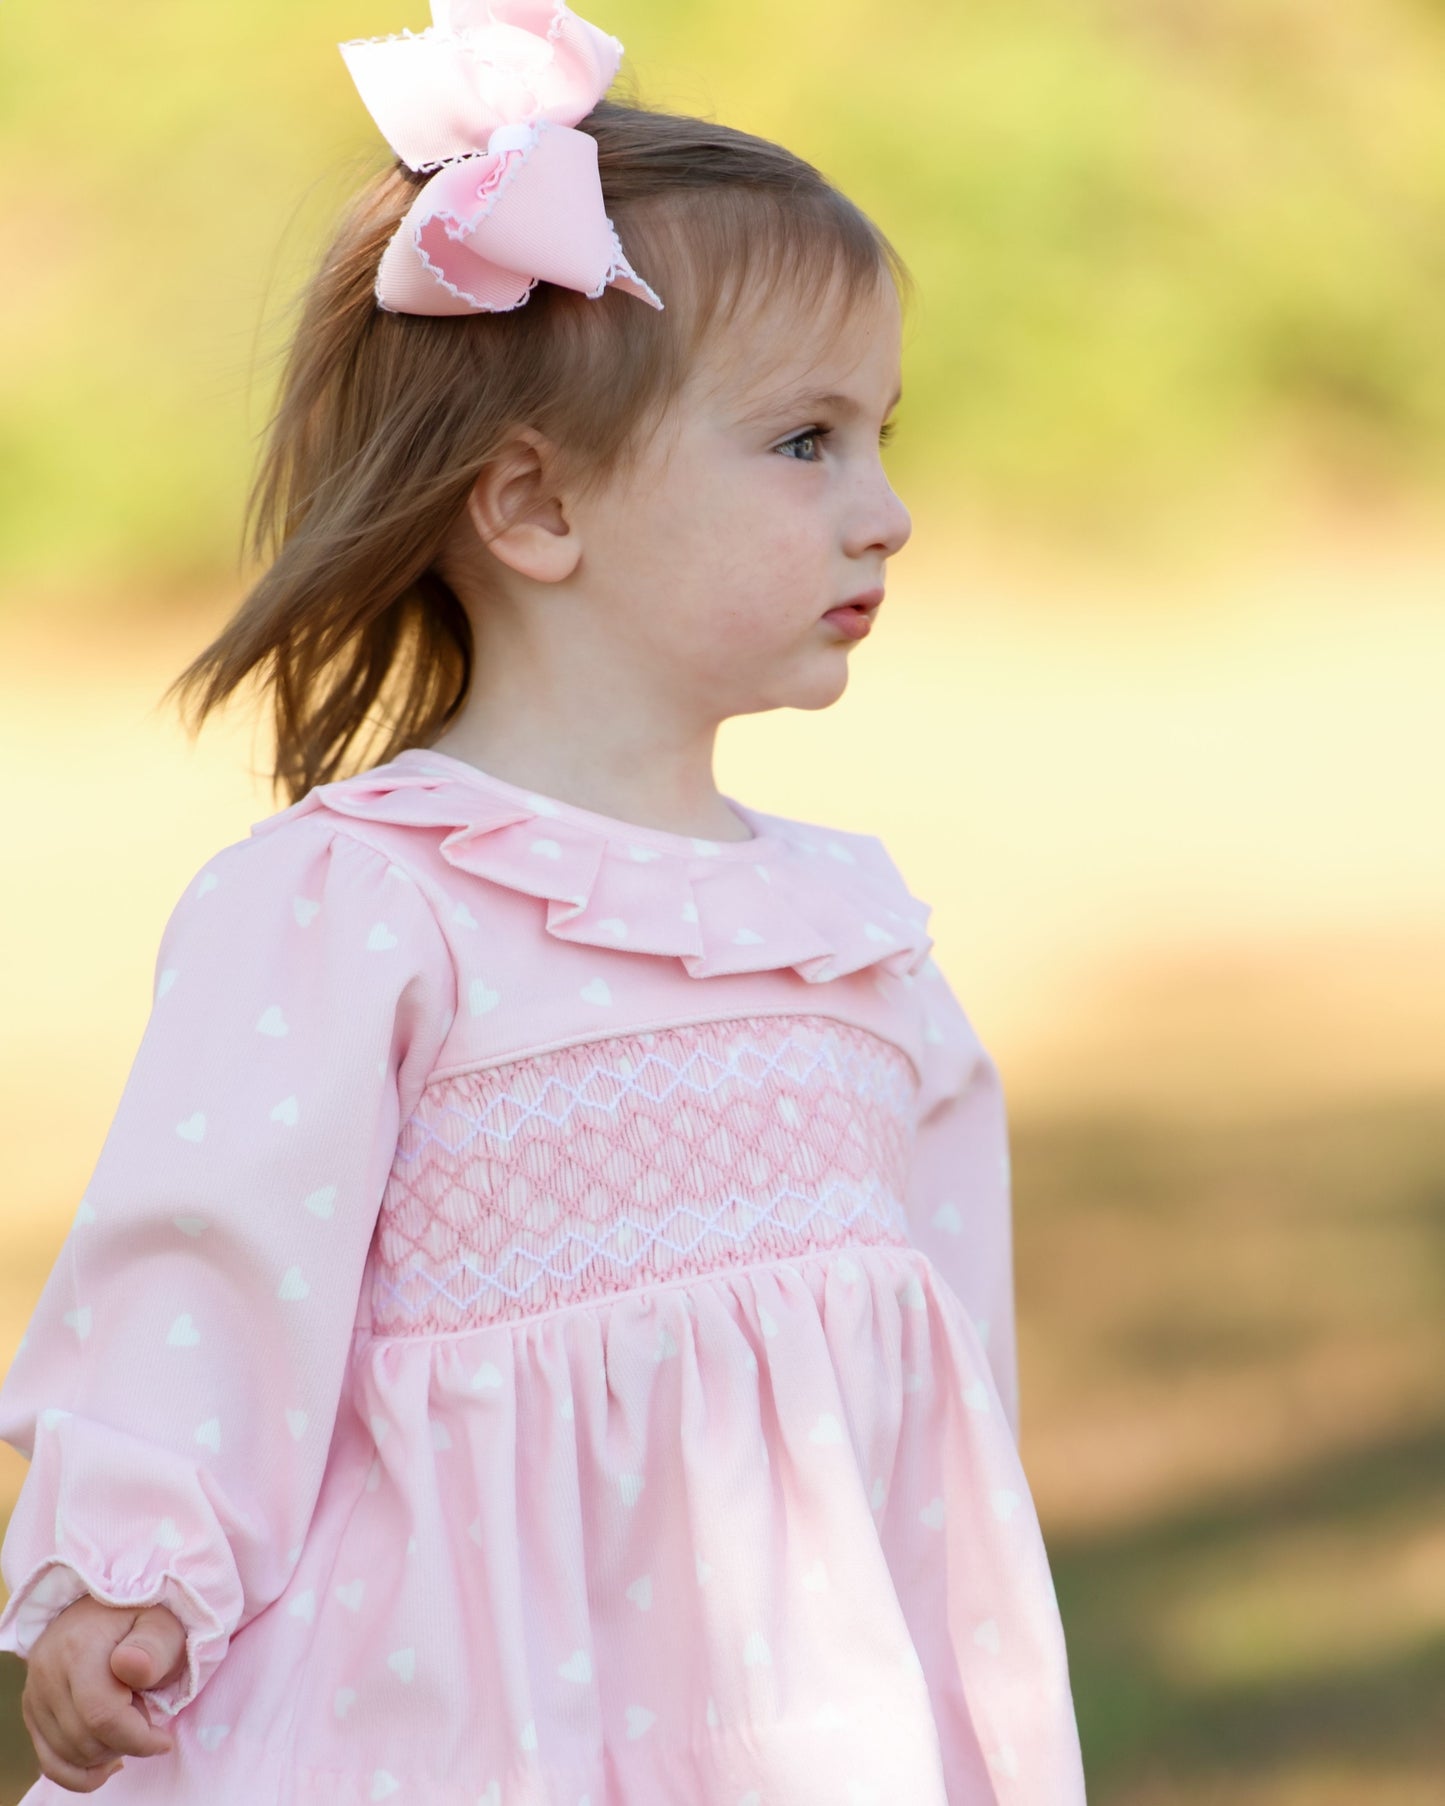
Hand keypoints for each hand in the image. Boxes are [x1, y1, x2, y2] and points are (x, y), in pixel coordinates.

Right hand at [20, 1596, 186, 1791]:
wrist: (103, 1605)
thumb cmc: (142, 1615)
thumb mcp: (162, 1623)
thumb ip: (154, 1647)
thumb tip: (129, 1667)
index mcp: (80, 1648)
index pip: (102, 1716)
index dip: (138, 1739)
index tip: (163, 1739)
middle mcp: (48, 1672)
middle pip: (86, 1740)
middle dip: (126, 1741)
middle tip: (146, 1713)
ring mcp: (35, 1693)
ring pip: (69, 1755)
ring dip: (108, 1752)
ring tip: (128, 1720)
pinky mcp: (32, 1711)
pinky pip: (50, 1762)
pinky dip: (80, 1772)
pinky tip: (109, 1762)